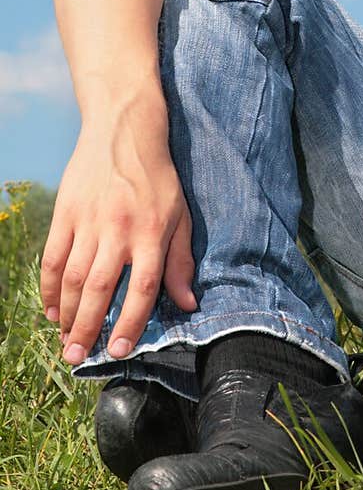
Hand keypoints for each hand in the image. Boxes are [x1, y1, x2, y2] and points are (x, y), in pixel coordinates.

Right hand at [40, 95, 196, 364]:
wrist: (124, 130)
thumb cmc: (158, 177)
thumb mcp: (181, 216)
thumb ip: (181, 262)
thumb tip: (188, 303)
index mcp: (152, 233)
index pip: (142, 288)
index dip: (130, 322)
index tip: (119, 351)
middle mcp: (119, 230)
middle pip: (99, 290)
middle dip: (87, 329)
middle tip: (78, 358)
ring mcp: (89, 221)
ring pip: (71, 278)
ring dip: (67, 314)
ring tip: (65, 341)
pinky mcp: (66, 213)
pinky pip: (52, 257)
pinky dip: (48, 287)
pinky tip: (51, 309)